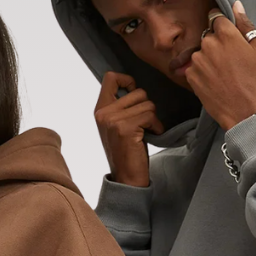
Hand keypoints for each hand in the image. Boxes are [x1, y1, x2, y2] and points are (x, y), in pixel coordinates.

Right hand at [94, 71, 163, 187]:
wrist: (126, 178)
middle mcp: (103, 113)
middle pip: (137, 91)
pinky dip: (156, 126)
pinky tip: (151, 136)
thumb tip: (134, 88)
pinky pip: (150, 115)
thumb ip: (120, 107)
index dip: (127, 80)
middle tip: (143, 124)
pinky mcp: (125, 128)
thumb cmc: (126, 152)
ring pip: (147, 103)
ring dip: (152, 118)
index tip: (134, 93)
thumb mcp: (117, 125)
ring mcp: (113, 120)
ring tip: (146, 132)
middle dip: (146, 106)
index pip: (110, 77)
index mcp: (100, 110)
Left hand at [185, 0, 255, 130]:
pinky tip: (215, 82)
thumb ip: (246, 25)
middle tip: (230, 61)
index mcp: (227, 34)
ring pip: (201, 52)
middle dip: (217, 43)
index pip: (216, 18)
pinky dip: (202, 72)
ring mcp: (197, 61)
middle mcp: (208, 44)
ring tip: (223, 74)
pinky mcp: (191, 77)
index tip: (228, 36)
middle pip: (208, 36)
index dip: (222, 26)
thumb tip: (236, 6)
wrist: (245, 113)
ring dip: (208, 58)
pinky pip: (194, 68)